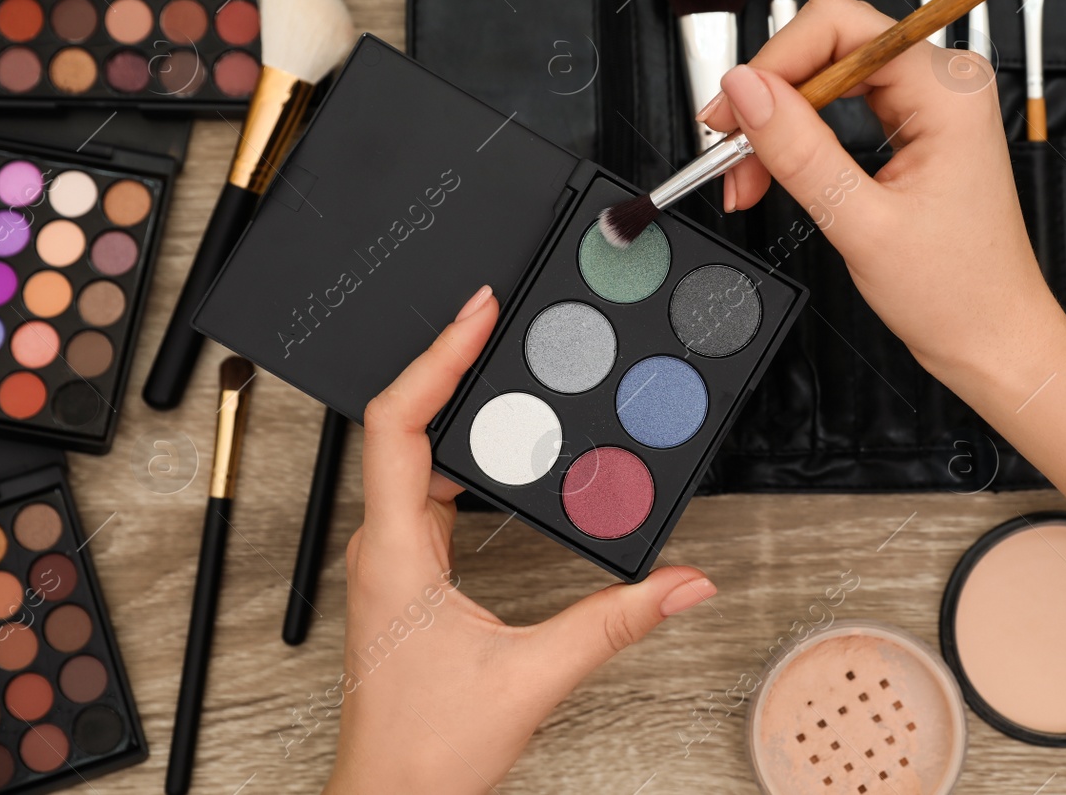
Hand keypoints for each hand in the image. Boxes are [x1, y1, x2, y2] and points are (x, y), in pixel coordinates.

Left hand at [324, 285, 715, 794]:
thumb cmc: (424, 750)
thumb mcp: (532, 678)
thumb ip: (615, 624)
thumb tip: (681, 582)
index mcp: (397, 552)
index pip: (398, 424)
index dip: (437, 358)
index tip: (476, 314)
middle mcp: (384, 544)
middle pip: (403, 422)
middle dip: (451, 362)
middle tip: (497, 317)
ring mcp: (392, 558)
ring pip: (412, 454)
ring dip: (454, 404)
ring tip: (499, 361)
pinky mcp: (408, 573)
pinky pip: (426, 488)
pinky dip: (463, 451)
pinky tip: (500, 446)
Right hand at [702, 0, 1065, 389]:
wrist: (994, 337)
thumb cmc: (960, 291)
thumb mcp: (861, 223)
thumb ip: (798, 150)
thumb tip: (745, 91)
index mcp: (948, 90)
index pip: (839, 27)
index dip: (774, 62)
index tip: (734, 109)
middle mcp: (944, 83)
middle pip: (827, 46)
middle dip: (770, 97)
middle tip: (731, 151)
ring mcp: (930, 102)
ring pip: (826, 78)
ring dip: (779, 122)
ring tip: (749, 176)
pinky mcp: (915, 124)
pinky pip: (841, 106)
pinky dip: (800, 137)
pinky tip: (775, 170)